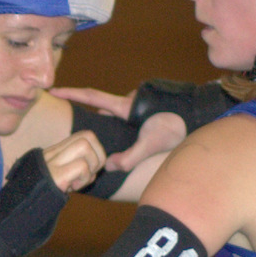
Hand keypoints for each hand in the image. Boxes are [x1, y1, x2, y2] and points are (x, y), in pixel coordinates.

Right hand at [43, 127, 106, 194]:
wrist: (19, 208)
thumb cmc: (42, 195)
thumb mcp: (59, 176)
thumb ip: (74, 167)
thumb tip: (97, 169)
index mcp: (55, 151)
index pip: (85, 135)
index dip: (96, 150)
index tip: (91, 169)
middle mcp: (53, 152)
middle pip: (87, 136)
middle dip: (98, 156)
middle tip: (90, 174)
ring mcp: (52, 162)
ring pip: (85, 146)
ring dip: (91, 167)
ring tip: (80, 181)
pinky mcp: (55, 175)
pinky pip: (81, 166)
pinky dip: (84, 179)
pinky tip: (72, 188)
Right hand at [52, 84, 184, 181]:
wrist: (203, 111)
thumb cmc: (178, 125)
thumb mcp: (152, 143)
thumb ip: (130, 156)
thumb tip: (109, 166)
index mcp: (125, 106)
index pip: (92, 96)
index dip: (71, 94)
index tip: (53, 90)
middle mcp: (131, 99)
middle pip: (107, 110)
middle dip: (104, 123)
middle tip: (103, 137)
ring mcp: (142, 98)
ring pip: (125, 115)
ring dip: (127, 127)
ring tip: (142, 139)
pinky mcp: (153, 101)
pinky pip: (138, 114)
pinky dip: (139, 124)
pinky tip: (153, 134)